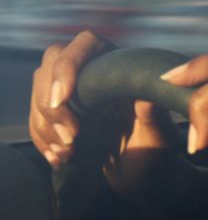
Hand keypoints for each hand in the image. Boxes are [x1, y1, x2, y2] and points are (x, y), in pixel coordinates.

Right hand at [29, 31, 180, 194]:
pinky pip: (37, 119)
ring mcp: (74, 93)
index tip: (63, 98)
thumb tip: (147, 95)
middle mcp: (94, 73)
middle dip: (52, 104)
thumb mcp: (159, 137)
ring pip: (40, 94)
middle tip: (70, 138)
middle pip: (51, 66)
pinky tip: (58, 158)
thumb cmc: (156, 153)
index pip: (86, 44)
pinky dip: (42, 140)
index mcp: (120, 68)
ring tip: (68, 153)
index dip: (68, 65)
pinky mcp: (61, 115)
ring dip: (45, 126)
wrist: (143, 176)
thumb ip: (154, 117)